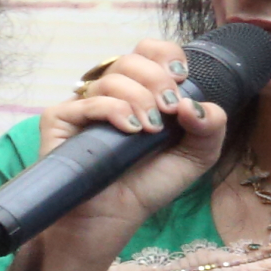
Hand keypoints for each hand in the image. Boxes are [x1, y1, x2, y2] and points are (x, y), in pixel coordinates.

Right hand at [26, 38, 229, 270]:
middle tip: (168, 110)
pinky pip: (88, 102)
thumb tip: (192, 103)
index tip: (180, 80)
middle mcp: (111, 95)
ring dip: (139, 100)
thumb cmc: (147, 187)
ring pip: (111, 78)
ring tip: (148, 131)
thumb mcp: (196, 156)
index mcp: (142, 93)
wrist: (111, 219)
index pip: (149, 51)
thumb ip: (211, 126)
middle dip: (157, 80)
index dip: (166, 55)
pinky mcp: (59, 121)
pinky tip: (130, 131)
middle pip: (131, 58)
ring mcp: (83, 107)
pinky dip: (114, 111)